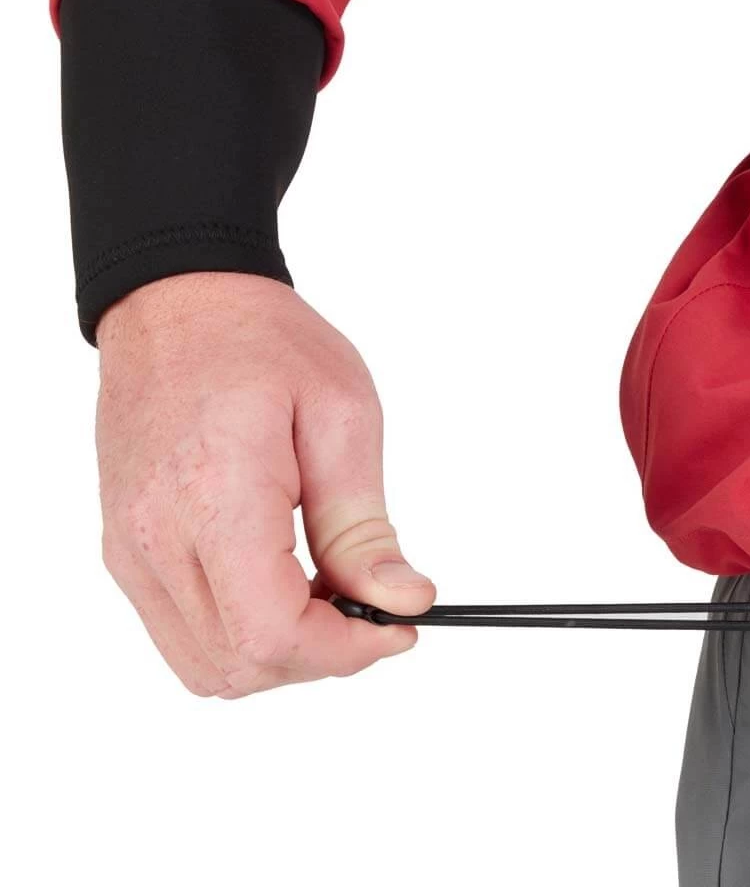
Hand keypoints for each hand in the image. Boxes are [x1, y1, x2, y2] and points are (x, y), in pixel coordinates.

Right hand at [95, 273, 434, 696]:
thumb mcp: (342, 416)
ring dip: (280, 653)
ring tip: (331, 592)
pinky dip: (241, 633)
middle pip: (239, 666)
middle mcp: (157, 538)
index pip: (271, 634)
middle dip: (321, 656)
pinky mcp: (127, 550)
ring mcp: (132, 550)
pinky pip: (182, 633)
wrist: (180, 303)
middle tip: (373, 604)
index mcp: (215, 496)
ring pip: (206, 665)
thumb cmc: (262, 342)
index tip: (399, 625)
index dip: (346, 651)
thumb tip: (401, 600)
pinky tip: (285, 584)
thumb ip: (364, 525)